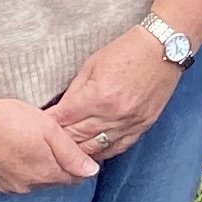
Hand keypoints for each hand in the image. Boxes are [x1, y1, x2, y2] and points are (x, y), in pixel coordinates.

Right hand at [0, 92, 104, 195]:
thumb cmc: (10, 120)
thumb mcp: (50, 129)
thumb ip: (71, 153)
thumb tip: (92, 171)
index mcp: (45, 173)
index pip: (72, 178)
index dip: (77, 164)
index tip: (75, 150)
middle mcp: (27, 187)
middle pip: (51, 180)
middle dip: (56, 166)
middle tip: (51, 143)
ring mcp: (7, 187)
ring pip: (31, 181)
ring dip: (35, 169)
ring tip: (30, 145)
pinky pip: (12, 181)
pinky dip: (16, 171)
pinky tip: (12, 153)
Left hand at [49, 27, 183, 156]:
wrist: (164, 47)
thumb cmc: (127, 50)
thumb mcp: (92, 65)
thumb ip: (75, 91)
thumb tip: (60, 110)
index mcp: (97, 96)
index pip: (64, 119)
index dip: (48, 125)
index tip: (37, 128)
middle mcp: (113, 114)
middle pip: (77, 137)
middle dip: (59, 140)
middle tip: (46, 144)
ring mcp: (130, 123)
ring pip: (96, 148)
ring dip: (78, 151)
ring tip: (64, 154)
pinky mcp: (143, 126)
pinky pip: (118, 148)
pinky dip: (102, 153)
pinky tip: (92, 154)